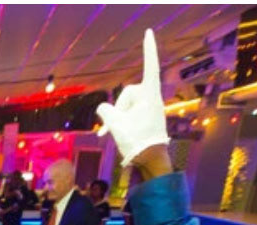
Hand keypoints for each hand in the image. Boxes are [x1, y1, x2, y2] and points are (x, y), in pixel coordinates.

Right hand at [95, 30, 167, 164]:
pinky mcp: (147, 118)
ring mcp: (150, 109)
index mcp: (150, 94)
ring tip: (116, 134)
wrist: (151, 160)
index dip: (148, 48)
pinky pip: (130, 115)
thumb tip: (103, 108)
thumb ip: (105, 110)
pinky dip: (121, 123)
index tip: (148, 32)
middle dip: (119, 107)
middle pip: (128, 93)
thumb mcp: (115, 123)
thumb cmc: (137, 140)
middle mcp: (152, 98)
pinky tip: (110, 135)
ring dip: (119, 118)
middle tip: (115, 126)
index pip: (149, 65)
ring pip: (127, 106)